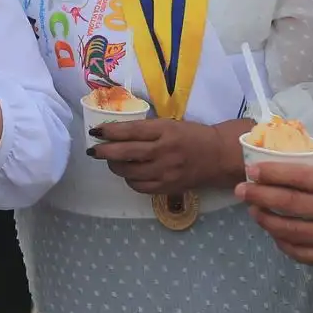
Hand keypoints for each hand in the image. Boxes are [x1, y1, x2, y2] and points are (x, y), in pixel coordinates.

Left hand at [88, 117, 243, 194]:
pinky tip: (129, 174)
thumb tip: (116, 133)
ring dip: (115, 166)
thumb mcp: (170, 125)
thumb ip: (147, 129)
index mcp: (165, 131)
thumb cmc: (192, 136)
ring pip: (130, 172)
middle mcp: (164, 151)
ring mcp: (166, 172)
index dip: (110, 132)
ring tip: (111, 161)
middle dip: (104, 151)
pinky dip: (130, 180)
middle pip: (126, 153)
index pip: (131, 131)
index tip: (95, 131)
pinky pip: (140, 186)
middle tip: (93, 150)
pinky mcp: (168, 187)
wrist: (218, 156)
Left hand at [236, 161, 312, 269]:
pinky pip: (303, 254)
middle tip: (241, 190)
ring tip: (254, 211)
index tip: (251, 169)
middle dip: (259, 196)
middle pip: (288, 204)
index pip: (298, 177)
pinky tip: (276, 236)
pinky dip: (285, 245)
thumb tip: (296, 164)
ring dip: (266, 220)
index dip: (271, 173)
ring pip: (290, 231)